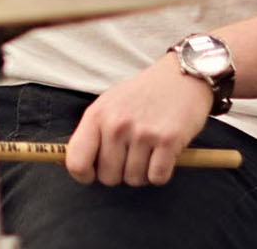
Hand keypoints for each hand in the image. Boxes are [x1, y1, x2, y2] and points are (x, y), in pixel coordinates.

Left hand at [65, 53, 213, 186]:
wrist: (180, 76)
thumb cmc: (142, 94)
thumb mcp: (108, 104)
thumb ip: (93, 133)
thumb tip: (78, 167)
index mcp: (96, 115)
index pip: (76, 162)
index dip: (84, 175)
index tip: (94, 173)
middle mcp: (116, 124)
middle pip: (108, 177)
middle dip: (120, 173)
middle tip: (131, 155)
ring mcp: (142, 133)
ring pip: (134, 179)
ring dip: (142, 172)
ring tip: (149, 150)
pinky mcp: (168, 140)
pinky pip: (157, 177)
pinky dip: (161, 173)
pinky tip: (163, 154)